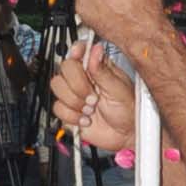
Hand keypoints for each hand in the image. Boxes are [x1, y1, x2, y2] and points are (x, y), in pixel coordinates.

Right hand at [50, 44, 138, 158]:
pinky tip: (85, 119)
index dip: (76, 51)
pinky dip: (71, 116)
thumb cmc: (128, 110)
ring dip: (74, 101)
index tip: (78, 56)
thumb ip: (103, 71)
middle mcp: (83, 78)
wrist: (124, 136)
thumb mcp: (119, 89)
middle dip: (77, 85)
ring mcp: (74, 94)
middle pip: (64, 68)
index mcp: (96, 67)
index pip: (79, 50)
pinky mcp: (68, 110)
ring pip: (57, 86)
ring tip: (90, 109)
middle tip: (93, 97)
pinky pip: (57, 108)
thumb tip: (96, 49)